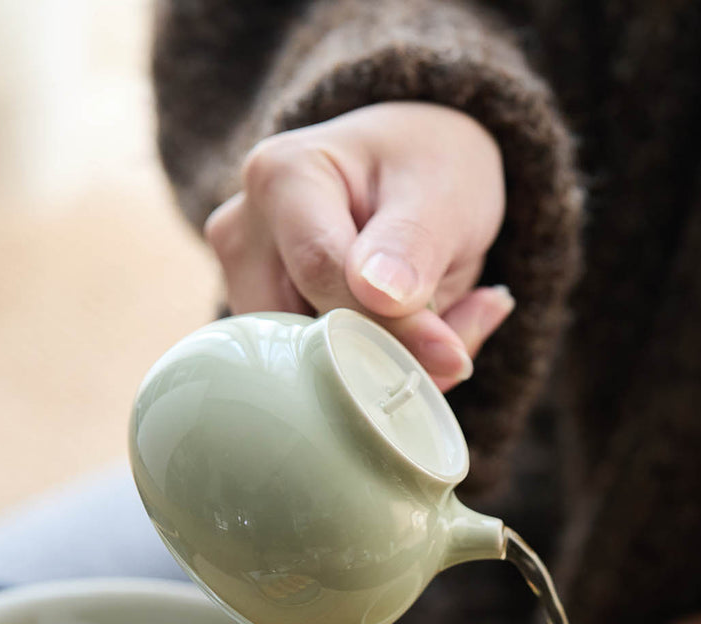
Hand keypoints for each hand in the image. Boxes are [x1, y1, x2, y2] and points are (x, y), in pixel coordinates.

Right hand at [204, 102, 512, 390]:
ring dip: (386, 371)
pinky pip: (317, 377)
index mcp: (281, 176)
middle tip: (457, 348)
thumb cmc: (427, 169)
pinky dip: (378, 374)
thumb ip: (414, 246)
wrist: (414, 172)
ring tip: (442, 329)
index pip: (323, 273)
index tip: (453, 357)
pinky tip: (416, 340)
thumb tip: (382, 300)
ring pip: (310, 368)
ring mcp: (243, 284)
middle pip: (306, 333)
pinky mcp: (262, 326)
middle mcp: (242, 233)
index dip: (390, 326)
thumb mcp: (443, 192)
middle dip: (389, 357)